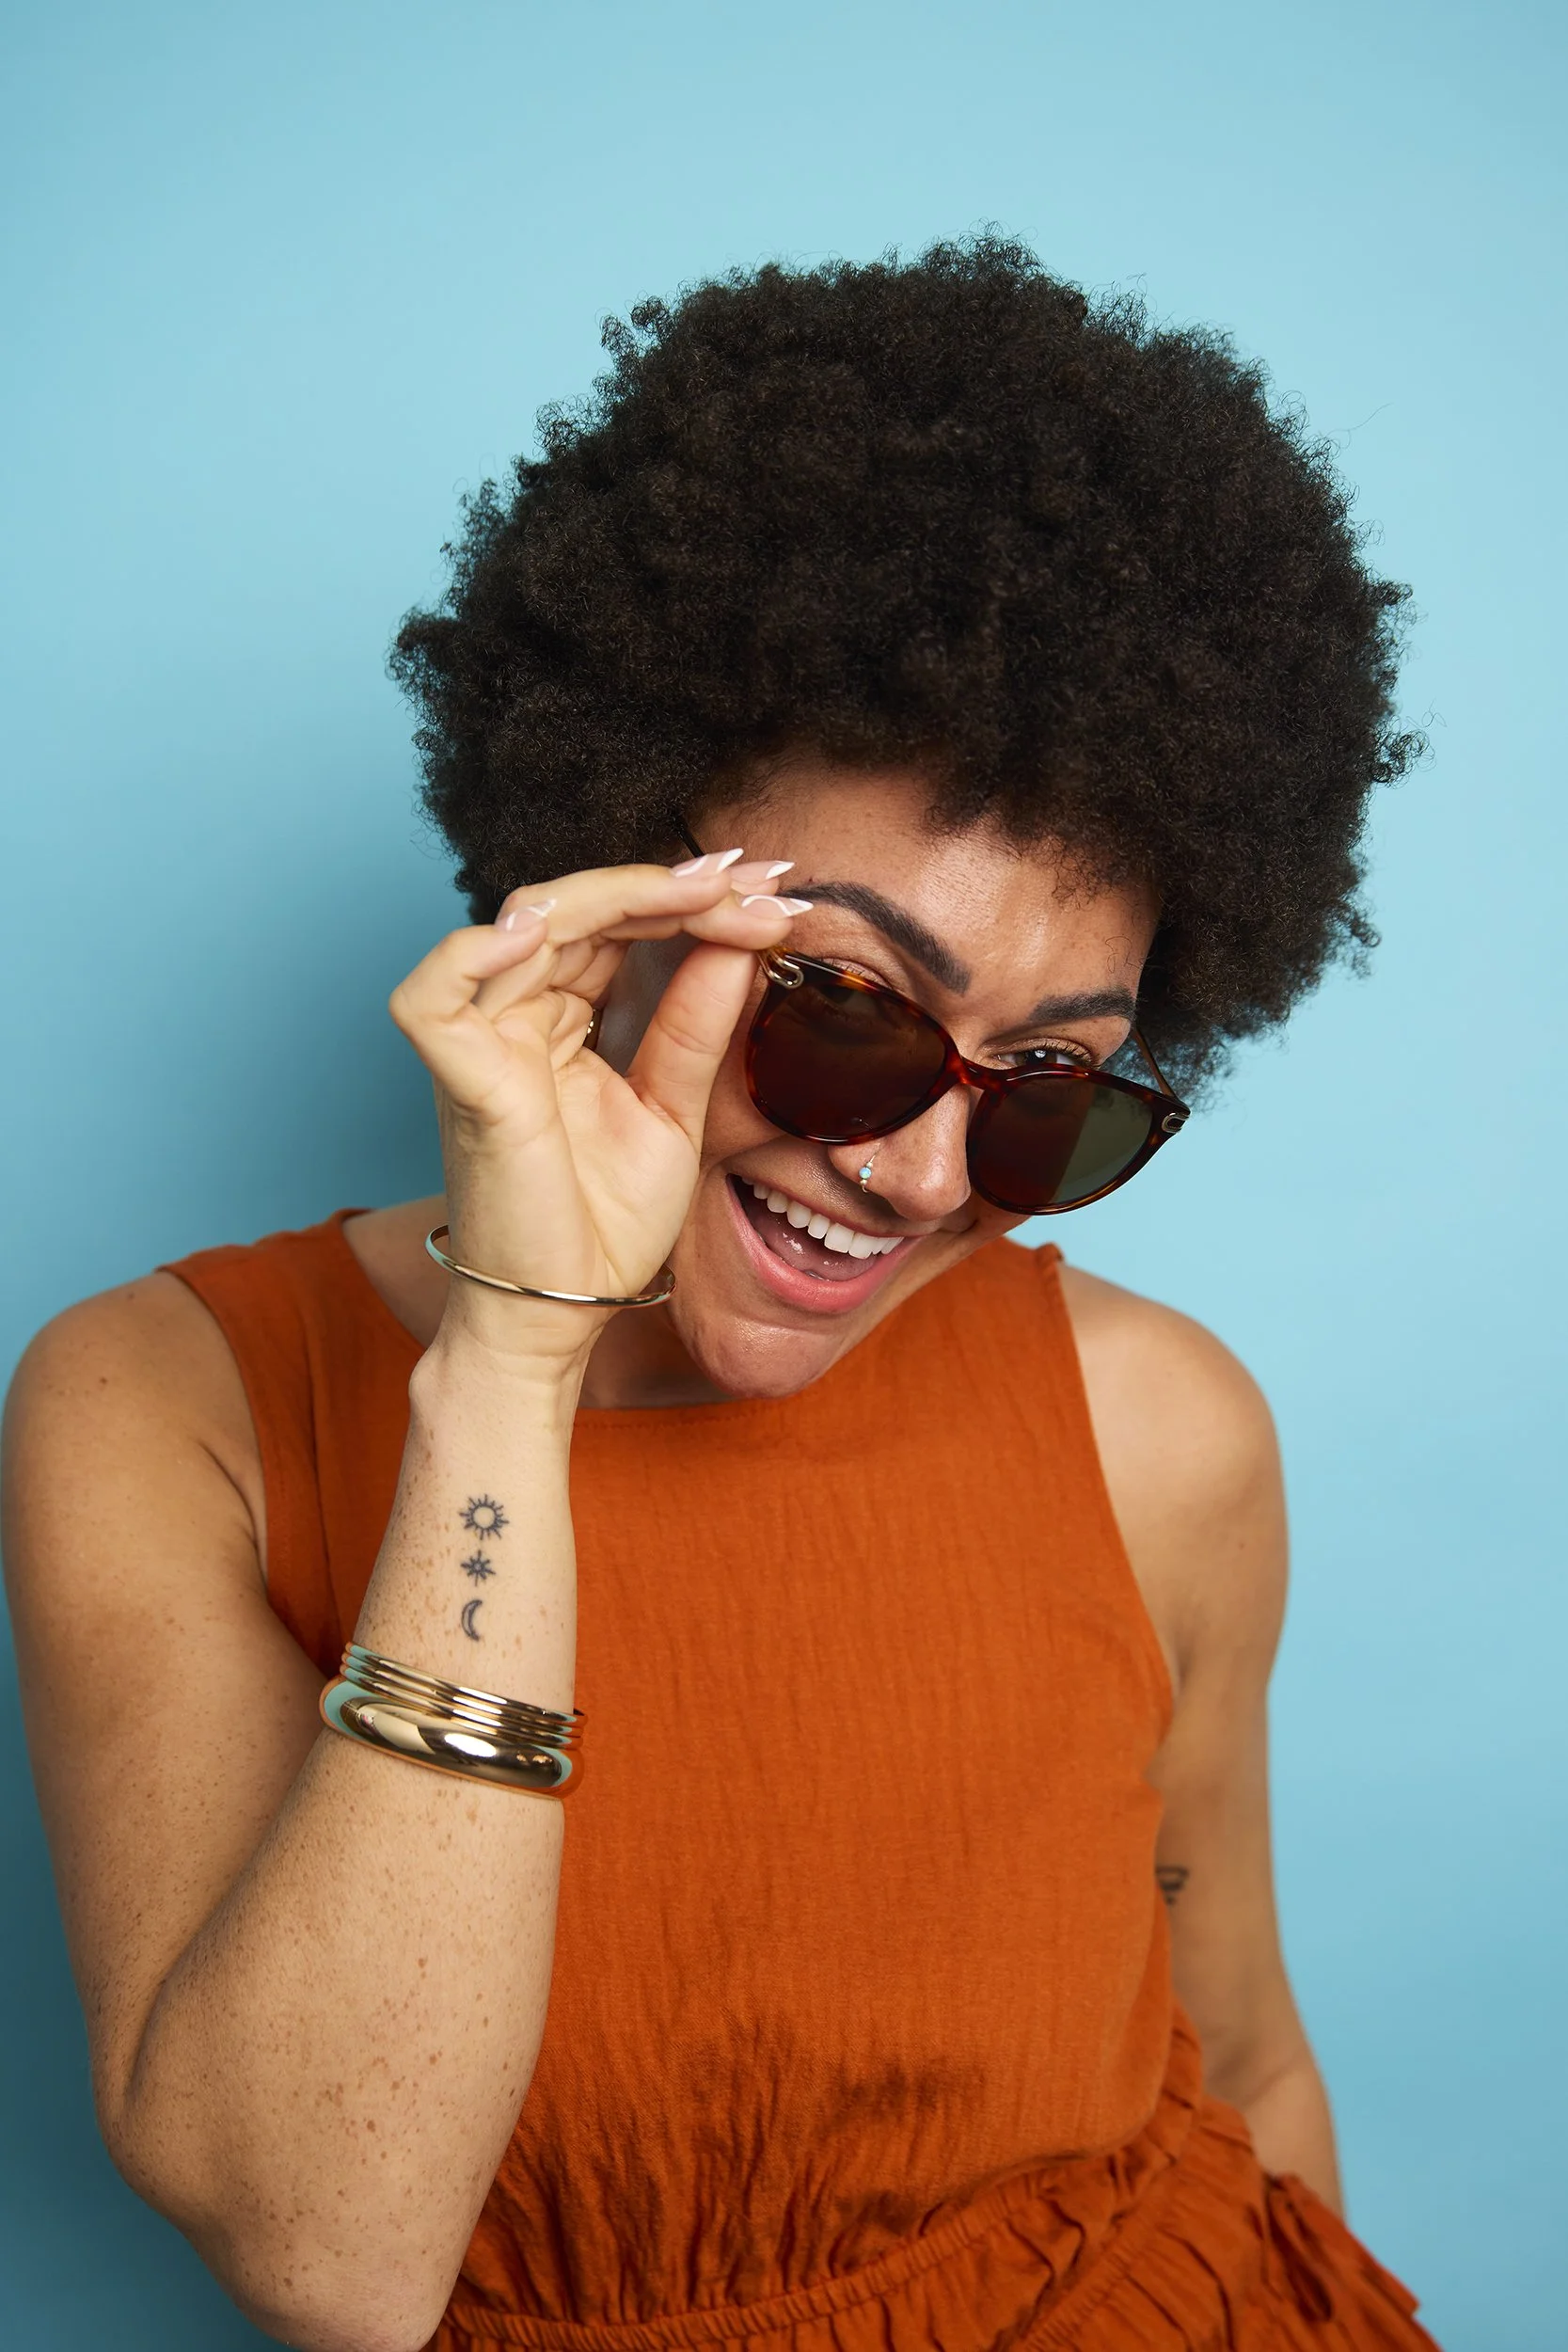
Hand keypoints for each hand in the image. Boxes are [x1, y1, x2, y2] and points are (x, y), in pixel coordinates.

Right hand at [389, 853, 807, 1361]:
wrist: (566, 1312)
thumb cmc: (604, 1221)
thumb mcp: (674, 1106)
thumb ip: (695, 1023)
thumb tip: (741, 942)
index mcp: (557, 1019)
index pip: (615, 926)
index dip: (689, 900)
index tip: (774, 894)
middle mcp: (512, 1018)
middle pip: (576, 909)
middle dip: (673, 887)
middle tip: (761, 882)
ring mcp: (481, 1044)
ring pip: (522, 924)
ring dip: (619, 895)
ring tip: (708, 891)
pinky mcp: (460, 1083)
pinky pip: (431, 995)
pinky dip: (474, 951)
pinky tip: (549, 929)